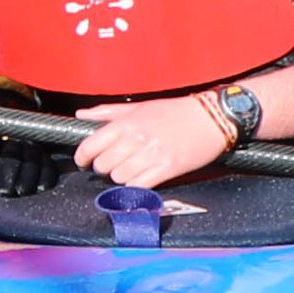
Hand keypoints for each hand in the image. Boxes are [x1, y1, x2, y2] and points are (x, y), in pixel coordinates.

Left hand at [72, 91, 242, 189]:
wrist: (212, 117)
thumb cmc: (176, 111)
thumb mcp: (140, 107)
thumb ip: (108, 112)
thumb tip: (81, 114)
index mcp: (127, 123)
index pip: (91, 145)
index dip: (82, 157)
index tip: (84, 161)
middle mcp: (137, 139)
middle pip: (104, 165)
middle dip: (103, 167)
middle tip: (111, 164)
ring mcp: (152, 155)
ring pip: (119, 177)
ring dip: (121, 177)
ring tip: (129, 170)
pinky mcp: (168, 168)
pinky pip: (140, 186)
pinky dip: (136, 186)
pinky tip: (140, 179)